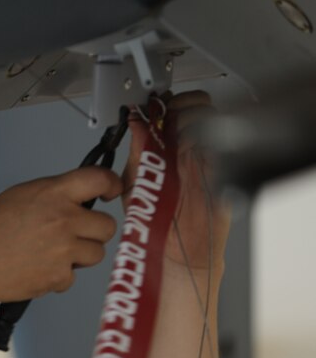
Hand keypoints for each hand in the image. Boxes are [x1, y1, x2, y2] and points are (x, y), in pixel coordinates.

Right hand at [0, 167, 121, 304]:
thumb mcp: (19, 197)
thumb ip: (53, 196)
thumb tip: (77, 200)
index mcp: (52, 193)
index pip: (99, 180)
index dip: (112, 184)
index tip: (113, 190)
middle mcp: (63, 219)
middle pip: (108, 225)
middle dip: (95, 231)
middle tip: (78, 234)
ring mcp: (64, 250)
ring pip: (96, 253)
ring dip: (80, 255)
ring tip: (52, 254)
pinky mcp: (59, 276)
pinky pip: (73, 276)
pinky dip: (59, 276)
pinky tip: (37, 269)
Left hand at [123, 91, 229, 272]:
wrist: (172, 254)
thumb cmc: (153, 223)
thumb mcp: (135, 182)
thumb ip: (137, 151)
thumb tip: (136, 121)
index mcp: (166, 149)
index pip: (173, 110)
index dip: (165, 103)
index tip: (153, 104)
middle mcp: (187, 151)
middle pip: (195, 107)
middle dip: (181, 106)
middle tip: (169, 117)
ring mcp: (205, 159)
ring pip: (211, 120)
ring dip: (193, 120)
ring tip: (177, 135)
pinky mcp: (221, 172)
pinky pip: (222, 144)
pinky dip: (208, 140)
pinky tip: (192, 149)